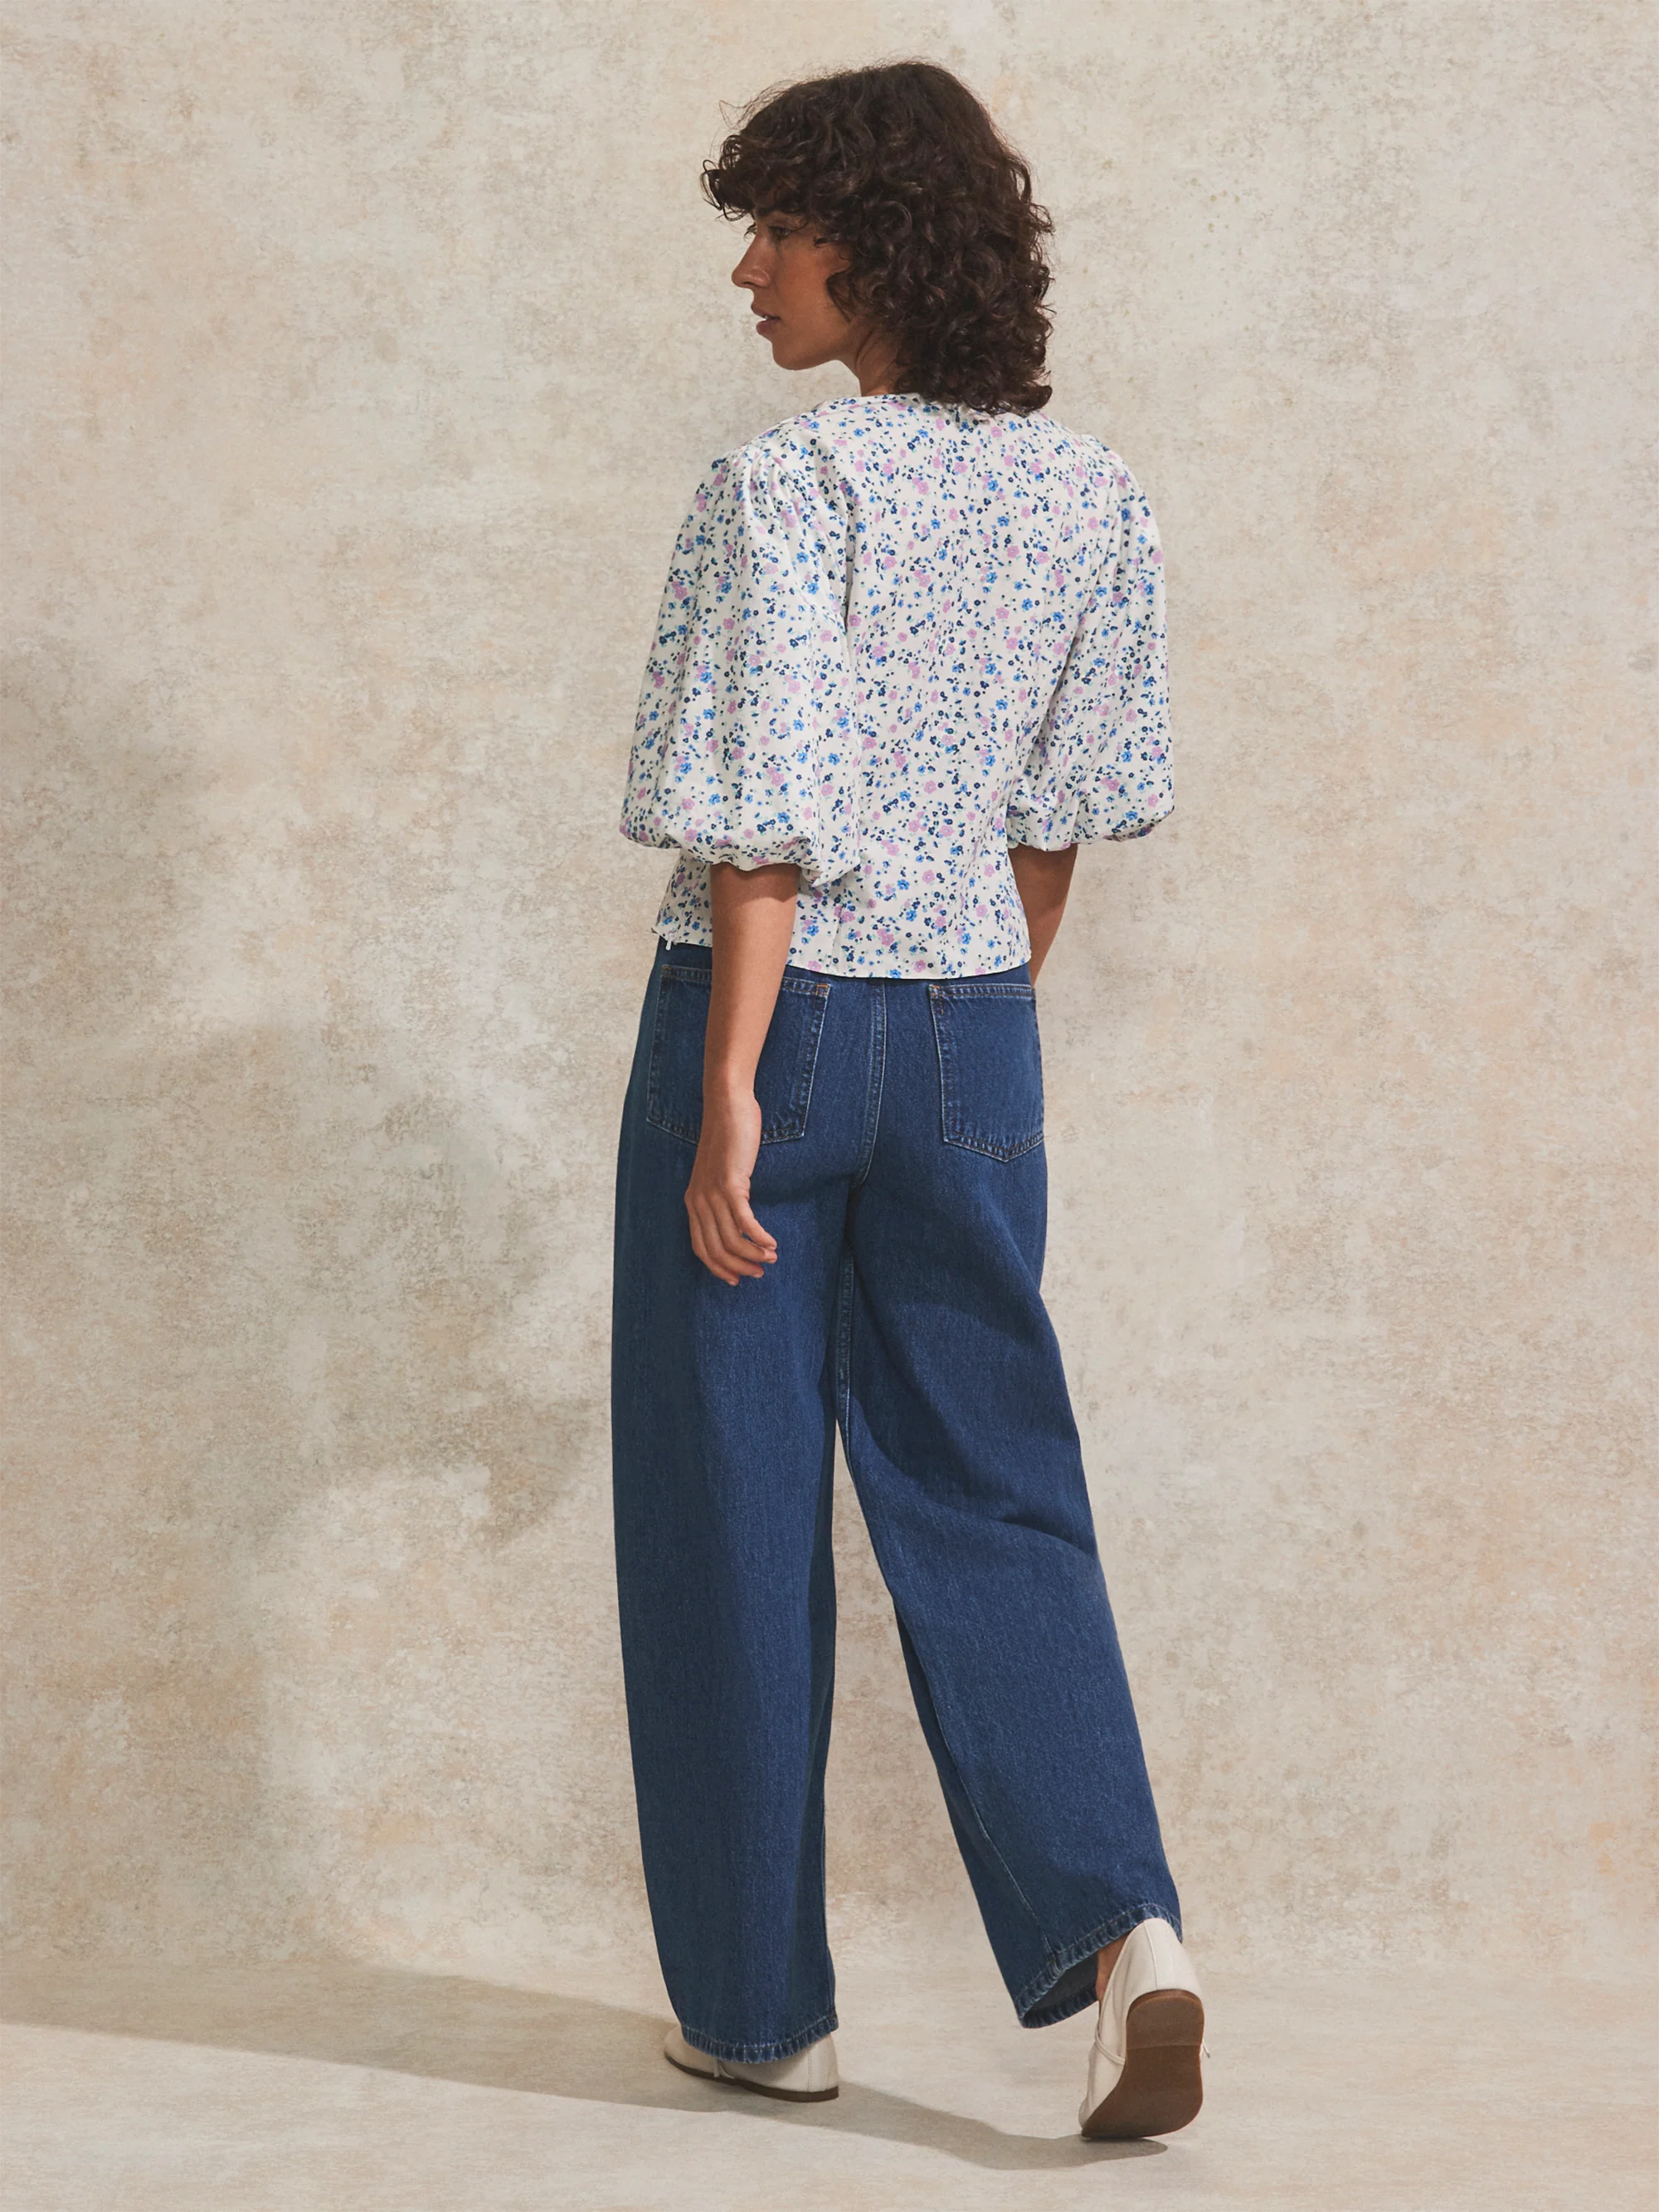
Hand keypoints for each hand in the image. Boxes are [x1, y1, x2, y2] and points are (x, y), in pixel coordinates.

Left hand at [684, 1087, 779, 1285]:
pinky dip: (759, 1238)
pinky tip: (771, 1244)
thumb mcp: (719, 1171)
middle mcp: (699, 1201)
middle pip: (716, 1250)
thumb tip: (738, 1217)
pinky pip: (745, 1223)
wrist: (727, 1106)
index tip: (737, 1278)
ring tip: (771, 1258)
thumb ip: (722, 1194)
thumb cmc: (728, 1136)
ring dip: (753, 1255)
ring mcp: (713, 1193)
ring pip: (731, 1240)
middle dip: (738, 1267)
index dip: (718, 1267)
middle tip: (759, 1272)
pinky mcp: (731, 1184)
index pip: (700, 1247)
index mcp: (693, 1201)